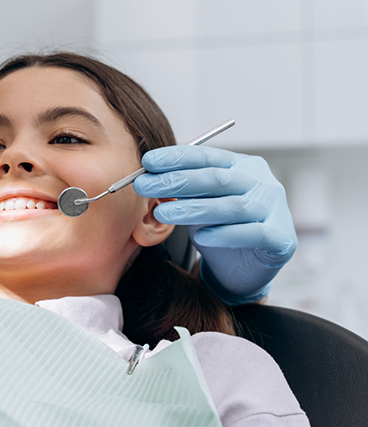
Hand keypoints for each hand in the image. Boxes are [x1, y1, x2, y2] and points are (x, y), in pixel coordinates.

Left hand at [134, 146, 296, 304]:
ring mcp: (275, 210)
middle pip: (216, 179)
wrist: (242, 269)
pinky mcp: (282, 239)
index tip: (147, 161)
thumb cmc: (218, 228)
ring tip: (161, 213)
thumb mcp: (197, 203)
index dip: (177, 157)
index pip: (207, 157)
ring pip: (232, 206)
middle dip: (176, 181)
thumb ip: (182, 189)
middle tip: (144, 185)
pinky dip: (225, 234)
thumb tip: (146, 175)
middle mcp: (262, 183)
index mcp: (242, 167)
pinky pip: (253, 233)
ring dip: (193, 209)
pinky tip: (201, 237)